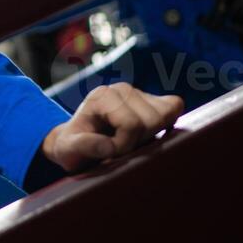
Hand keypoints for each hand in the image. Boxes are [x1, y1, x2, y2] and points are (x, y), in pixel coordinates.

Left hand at [40, 83, 183, 172]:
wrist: (76, 144)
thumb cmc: (72, 148)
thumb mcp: (68, 149)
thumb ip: (84, 146)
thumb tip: (109, 147)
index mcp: (101, 97)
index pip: (132, 124)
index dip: (124, 145)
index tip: (109, 152)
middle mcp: (122, 89)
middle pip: (153, 119)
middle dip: (141, 140)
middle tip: (123, 147)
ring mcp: (139, 93)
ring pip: (167, 113)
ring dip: (154, 134)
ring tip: (133, 141)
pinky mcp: (153, 101)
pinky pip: (175, 107)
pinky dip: (167, 124)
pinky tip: (149, 135)